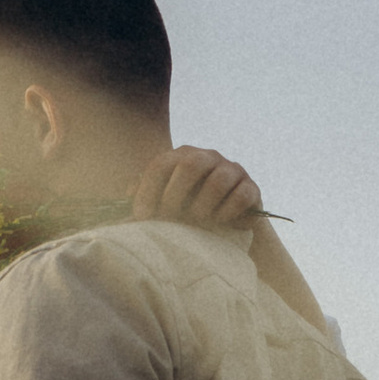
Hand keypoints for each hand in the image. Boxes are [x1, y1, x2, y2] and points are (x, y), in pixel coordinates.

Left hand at [135, 145, 265, 235]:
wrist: (229, 222)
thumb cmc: (189, 209)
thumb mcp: (165, 201)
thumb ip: (146, 193)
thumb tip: (126, 194)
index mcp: (183, 156)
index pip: (161, 164)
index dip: (148, 189)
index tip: (142, 216)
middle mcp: (208, 157)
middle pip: (191, 164)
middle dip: (176, 193)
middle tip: (170, 215)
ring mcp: (232, 170)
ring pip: (219, 180)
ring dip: (203, 205)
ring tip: (196, 220)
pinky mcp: (252, 187)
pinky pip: (241, 195)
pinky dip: (227, 211)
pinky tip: (218, 221)